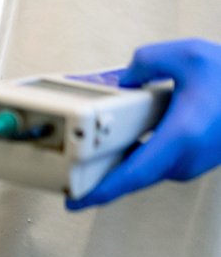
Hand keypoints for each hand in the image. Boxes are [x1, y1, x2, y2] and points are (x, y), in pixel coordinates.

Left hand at [67, 38, 220, 209]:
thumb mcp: (189, 55)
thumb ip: (147, 61)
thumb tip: (124, 76)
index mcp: (181, 137)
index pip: (132, 175)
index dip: (100, 191)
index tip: (74, 201)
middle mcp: (184, 158)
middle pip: (128, 177)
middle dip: (95, 178)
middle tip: (65, 179)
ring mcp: (189, 164)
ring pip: (140, 171)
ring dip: (113, 167)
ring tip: (82, 161)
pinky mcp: (190, 163)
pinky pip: (152, 165)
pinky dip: (131, 158)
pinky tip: (112, 149)